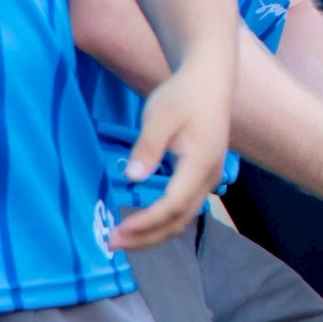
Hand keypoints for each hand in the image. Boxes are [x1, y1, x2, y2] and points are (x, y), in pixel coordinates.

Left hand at [110, 43, 236, 250]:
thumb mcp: (160, 115)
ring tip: (125, 238)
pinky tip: (144, 221)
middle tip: (112, 243)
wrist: (210, 78)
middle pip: (179, 220)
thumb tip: (131, 178)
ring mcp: (211, 177)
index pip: (172, 205)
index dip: (144, 223)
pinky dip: (164, 221)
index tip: (116, 230)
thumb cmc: (184, 94)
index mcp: (201, 162)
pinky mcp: (205, 174)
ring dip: (154, 233)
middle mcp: (210, 176)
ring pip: (184, 217)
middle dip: (146, 237)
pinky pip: (186, 208)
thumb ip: (147, 147)